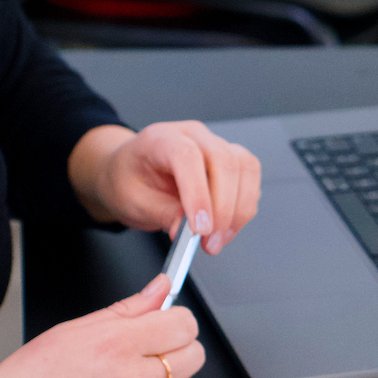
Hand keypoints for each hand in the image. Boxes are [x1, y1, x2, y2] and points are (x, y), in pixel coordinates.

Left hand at [70, 122, 261, 253]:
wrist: (129, 172)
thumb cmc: (128, 180)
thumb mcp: (132, 202)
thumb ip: (161, 214)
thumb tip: (186, 231)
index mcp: (161, 138)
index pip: (188, 156)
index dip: (198, 194)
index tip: (200, 228)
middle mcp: (192, 135)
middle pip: (224, 161)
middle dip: (224, 208)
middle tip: (211, 242)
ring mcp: (213, 144)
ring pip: (244, 168)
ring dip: (239, 209)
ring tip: (219, 238)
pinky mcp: (229, 160)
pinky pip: (249, 178)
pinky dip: (244, 206)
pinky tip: (227, 226)